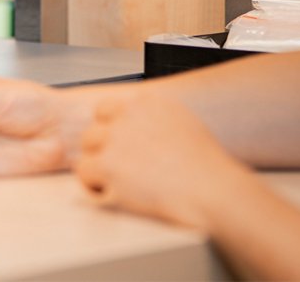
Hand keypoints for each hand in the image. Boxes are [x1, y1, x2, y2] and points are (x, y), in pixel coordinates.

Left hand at [73, 91, 250, 229]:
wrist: (214, 193)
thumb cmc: (207, 169)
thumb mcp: (183, 125)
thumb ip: (153, 121)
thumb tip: (132, 128)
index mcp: (147, 102)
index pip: (106, 109)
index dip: (110, 133)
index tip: (120, 149)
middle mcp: (128, 115)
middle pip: (93, 132)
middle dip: (103, 154)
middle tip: (122, 174)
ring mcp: (116, 139)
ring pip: (87, 153)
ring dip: (99, 171)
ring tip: (123, 187)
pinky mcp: (109, 166)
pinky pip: (85, 175)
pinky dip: (96, 189)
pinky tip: (117, 196)